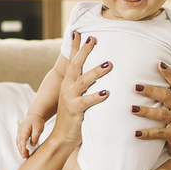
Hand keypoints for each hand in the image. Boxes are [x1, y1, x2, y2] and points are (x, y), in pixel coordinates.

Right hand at [16, 115, 44, 158]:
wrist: (35, 116)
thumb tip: (32, 144)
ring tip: (25, 156)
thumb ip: (35, 136)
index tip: (24, 153)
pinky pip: (20, 142)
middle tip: (25, 157)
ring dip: (21, 150)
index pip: (22, 140)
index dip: (22, 147)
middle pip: (19, 142)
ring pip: (18, 143)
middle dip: (21, 150)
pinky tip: (25, 151)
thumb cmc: (37, 121)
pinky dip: (21, 147)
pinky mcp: (21, 135)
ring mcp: (19, 133)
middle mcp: (20, 131)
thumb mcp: (39, 128)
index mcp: (24, 129)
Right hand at [52, 32, 110, 147]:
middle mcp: (67, 88)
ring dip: (96, 72)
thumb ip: (85, 87)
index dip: (74, 47)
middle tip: (93, 39)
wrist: (61, 136)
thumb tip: (99, 74)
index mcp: (68, 84)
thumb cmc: (74, 117)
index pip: (71, 61)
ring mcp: (70, 98)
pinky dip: (97, 96)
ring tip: (108, 64)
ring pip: (83, 81)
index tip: (78, 32)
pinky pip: (87, 101)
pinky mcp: (75, 110)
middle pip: (76, 65)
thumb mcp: (77, 98)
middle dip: (84, 51)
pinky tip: (107, 92)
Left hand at [131, 62, 170, 164]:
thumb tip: (142, 80)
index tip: (159, 64)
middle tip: (135, 87)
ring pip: (161, 114)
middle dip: (150, 91)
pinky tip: (135, 132)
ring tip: (132, 108)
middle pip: (166, 96)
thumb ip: (165, 95)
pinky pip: (159, 133)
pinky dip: (146, 133)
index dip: (169, 74)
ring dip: (145, 111)